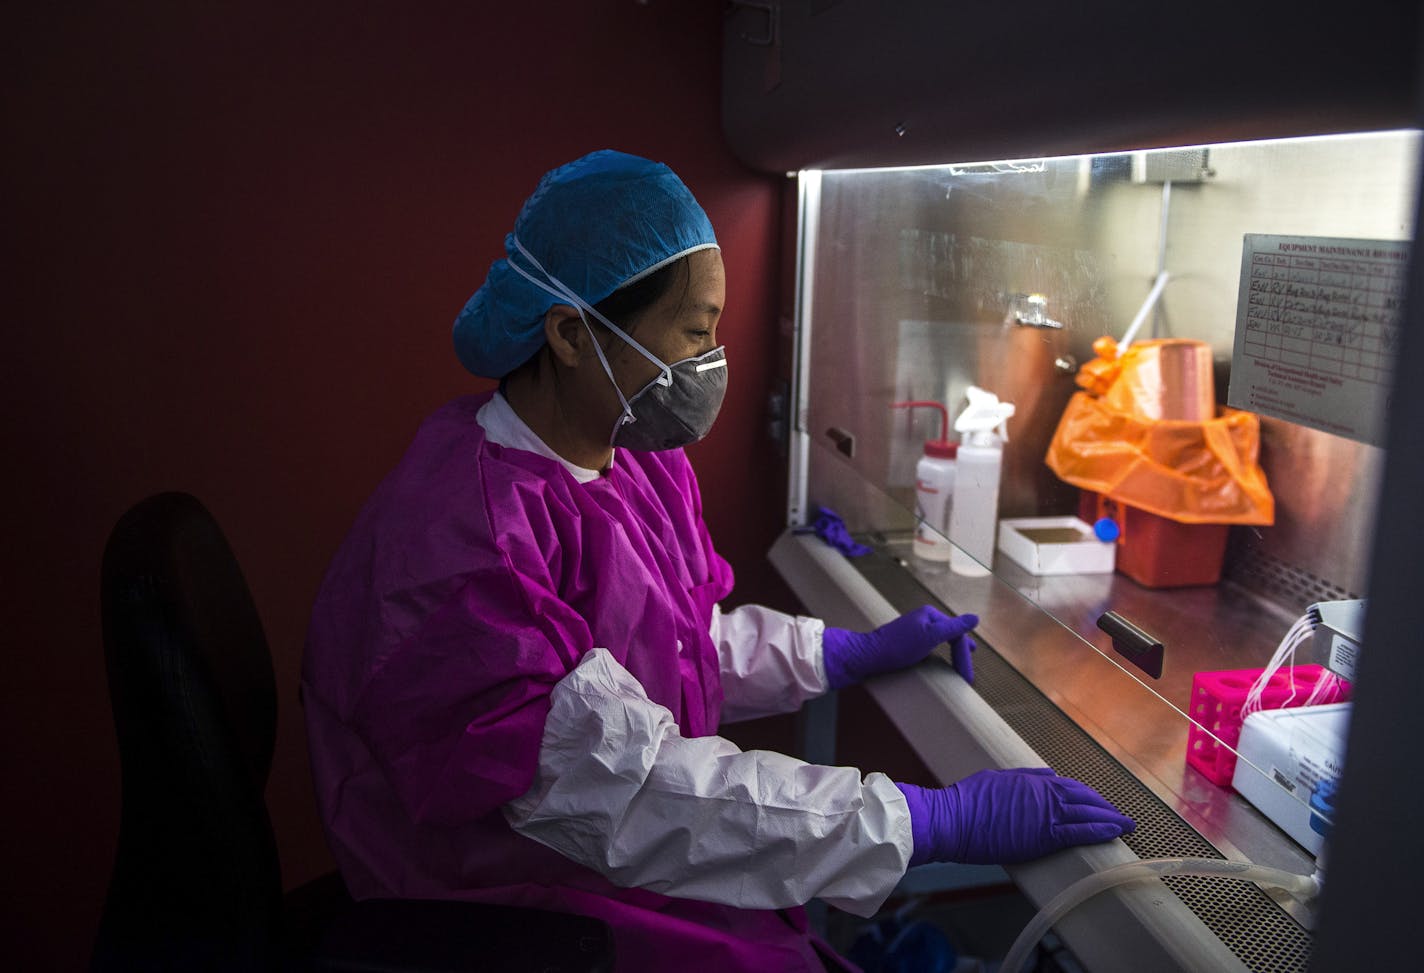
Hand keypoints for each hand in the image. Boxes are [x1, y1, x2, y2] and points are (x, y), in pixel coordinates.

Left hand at [822, 606, 977, 688]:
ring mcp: (913, 629)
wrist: (867, 656)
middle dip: (961, 653)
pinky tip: (938, 659)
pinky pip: (929, 646)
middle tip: (968, 673)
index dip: (964, 655)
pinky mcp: (905, 641)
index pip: (956, 633)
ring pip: (940, 640)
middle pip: (950, 635)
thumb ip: (953, 628)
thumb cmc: (897, 647)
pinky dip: (939, 653)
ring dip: (952, 651)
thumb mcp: (930, 637)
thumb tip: (975, 618)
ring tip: (961, 661)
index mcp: (929, 615)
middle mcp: (922, 619)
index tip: (967, 677)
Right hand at [895, 768, 1134, 865]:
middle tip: (1121, 817)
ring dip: (1110, 819)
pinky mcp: (1043, 836)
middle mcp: (1044, 794)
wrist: (954, 820)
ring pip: (1088, 814)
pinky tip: (1114, 832)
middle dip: (1105, 807)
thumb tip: (1050, 773)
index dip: (1089, 797)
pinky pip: (1080, 831)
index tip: (1100, 804)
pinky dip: (1100, 830)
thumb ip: (1026, 777)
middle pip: (1085, 799)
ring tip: (1126, 826)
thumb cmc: (968, 801)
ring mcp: (1045, 815)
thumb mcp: (997, 778)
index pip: (1071, 787)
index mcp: (1033, 781)